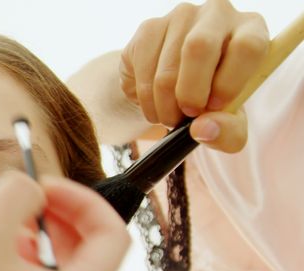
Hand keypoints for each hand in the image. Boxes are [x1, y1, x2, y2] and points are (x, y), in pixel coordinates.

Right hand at [120, 0, 268, 151]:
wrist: (174, 87)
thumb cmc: (213, 99)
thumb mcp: (229, 123)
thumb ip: (228, 132)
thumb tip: (203, 128)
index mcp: (251, 30)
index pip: (247, 47)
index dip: (229, 83)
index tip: (214, 107)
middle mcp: (218, 13)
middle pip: (199, 47)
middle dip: (189, 93)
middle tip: (186, 115)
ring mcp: (180, 17)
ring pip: (166, 68)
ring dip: (164, 105)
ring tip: (169, 116)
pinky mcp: (149, 28)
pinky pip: (143, 70)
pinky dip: (146, 99)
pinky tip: (154, 103)